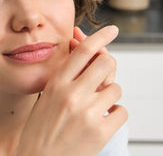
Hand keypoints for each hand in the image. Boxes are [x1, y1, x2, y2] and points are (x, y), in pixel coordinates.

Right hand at [16, 25, 127, 155]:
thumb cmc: (39, 131)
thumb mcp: (46, 98)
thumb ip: (65, 77)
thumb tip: (85, 51)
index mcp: (56, 85)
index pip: (84, 51)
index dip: (100, 36)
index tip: (112, 30)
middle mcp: (72, 95)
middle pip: (106, 64)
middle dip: (108, 67)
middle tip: (103, 75)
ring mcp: (88, 113)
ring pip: (116, 88)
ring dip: (110, 95)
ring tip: (96, 106)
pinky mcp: (101, 132)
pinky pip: (122, 111)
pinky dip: (115, 114)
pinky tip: (102, 120)